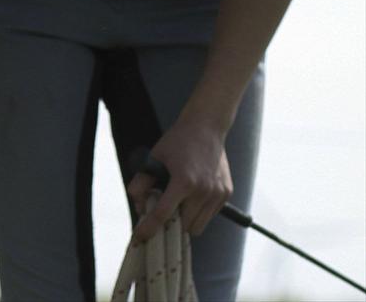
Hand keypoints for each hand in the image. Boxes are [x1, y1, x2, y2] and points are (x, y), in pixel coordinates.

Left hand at [127, 119, 231, 240]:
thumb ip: (141, 181)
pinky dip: (198, 213)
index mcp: (183, 181)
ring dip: (185, 220)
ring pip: (198, 226)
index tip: (139, 238)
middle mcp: (203, 191)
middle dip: (170, 223)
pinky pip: (209, 216)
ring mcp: (218, 194)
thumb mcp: (154, 158)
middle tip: (162, 210)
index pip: (163, 214)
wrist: (206, 127)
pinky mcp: (226, 194)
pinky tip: (192, 196)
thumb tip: (138, 205)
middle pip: (183, 226)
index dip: (149, 228)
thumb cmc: (177, 142)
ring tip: (177, 202)